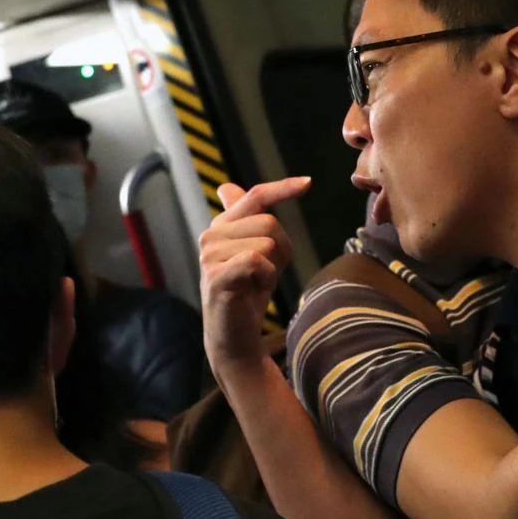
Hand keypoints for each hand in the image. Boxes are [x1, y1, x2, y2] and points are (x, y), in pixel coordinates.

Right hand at [198, 177, 309, 370]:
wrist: (234, 335)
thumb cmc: (247, 293)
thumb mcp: (254, 251)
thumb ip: (247, 220)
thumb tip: (226, 188)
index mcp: (222, 225)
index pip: (255, 196)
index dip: (282, 188)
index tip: (308, 182)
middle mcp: (211, 235)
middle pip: (269, 222)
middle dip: (280, 249)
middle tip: (265, 274)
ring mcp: (209, 255)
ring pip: (266, 242)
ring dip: (272, 268)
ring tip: (255, 284)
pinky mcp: (215, 275)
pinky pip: (256, 260)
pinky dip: (265, 277)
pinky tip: (252, 291)